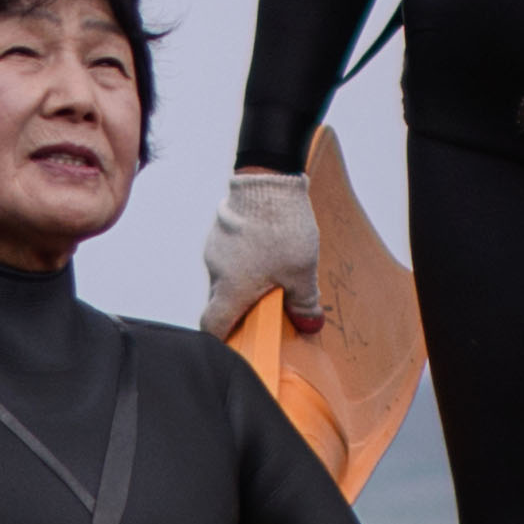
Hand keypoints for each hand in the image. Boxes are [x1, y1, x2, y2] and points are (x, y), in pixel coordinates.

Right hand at [196, 167, 327, 338]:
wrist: (268, 180)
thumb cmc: (282, 229)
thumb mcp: (302, 272)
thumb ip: (304, 303)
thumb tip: (310, 324)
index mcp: (231, 290)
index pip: (213, 326)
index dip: (223, 339)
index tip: (237, 343)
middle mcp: (216, 272)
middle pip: (222, 301)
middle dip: (243, 307)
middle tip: (269, 305)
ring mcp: (214, 249)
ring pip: (226, 276)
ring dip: (244, 280)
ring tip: (274, 271)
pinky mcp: (220, 230)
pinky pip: (228, 254)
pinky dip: (243, 259)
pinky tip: (267, 248)